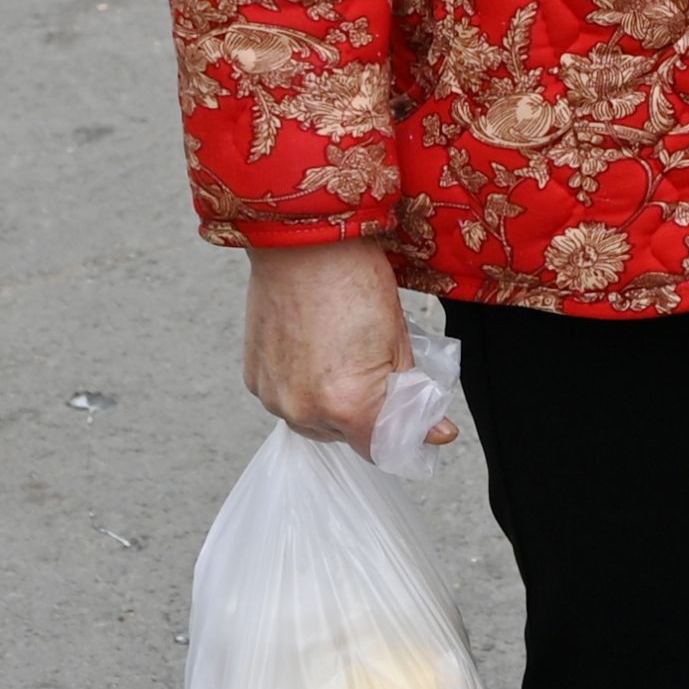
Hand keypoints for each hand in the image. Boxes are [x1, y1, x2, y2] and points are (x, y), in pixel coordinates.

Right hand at [242, 239, 437, 455]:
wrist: (302, 240)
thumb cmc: (352, 278)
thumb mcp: (399, 341)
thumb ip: (412, 395)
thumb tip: (434, 432)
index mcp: (346, 404)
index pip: (382, 448)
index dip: (407, 435)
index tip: (423, 424)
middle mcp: (303, 409)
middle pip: (347, 436)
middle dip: (367, 414)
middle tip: (378, 373)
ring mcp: (273, 396)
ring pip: (314, 421)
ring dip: (333, 403)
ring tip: (343, 356)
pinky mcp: (254, 379)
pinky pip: (288, 400)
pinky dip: (305, 386)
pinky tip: (316, 351)